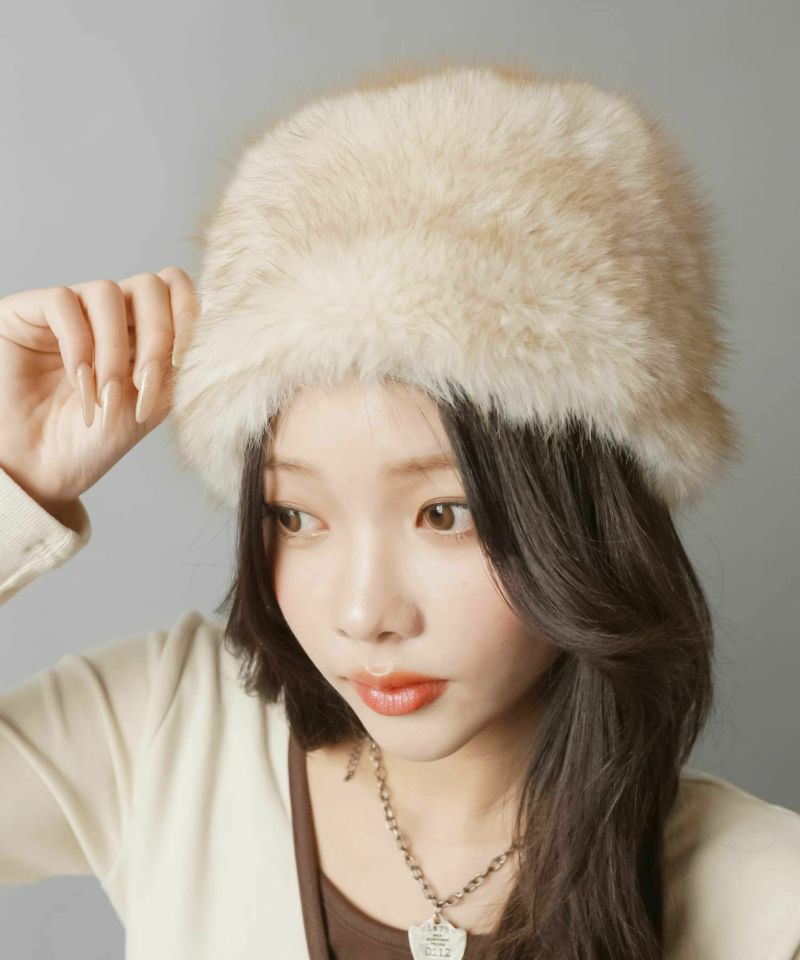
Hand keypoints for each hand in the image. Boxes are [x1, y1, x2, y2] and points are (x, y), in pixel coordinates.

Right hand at [0, 267, 196, 516]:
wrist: (40, 469)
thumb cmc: (94, 440)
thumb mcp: (152, 404)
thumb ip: (180, 365)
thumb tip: (209, 333)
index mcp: (144, 330)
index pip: (177, 291)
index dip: (189, 315)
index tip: (186, 361)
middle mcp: (110, 314)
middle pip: (149, 285)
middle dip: (155, 337)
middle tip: (144, 386)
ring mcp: (71, 310)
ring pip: (108, 291)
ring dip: (115, 350)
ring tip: (107, 395)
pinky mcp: (29, 312)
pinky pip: (64, 302)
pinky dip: (79, 345)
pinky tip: (79, 382)